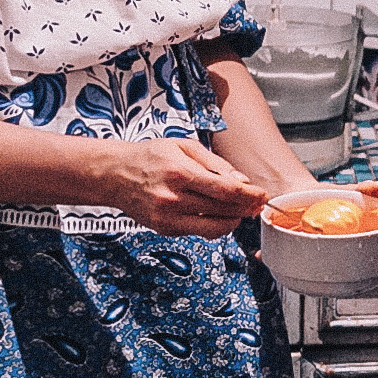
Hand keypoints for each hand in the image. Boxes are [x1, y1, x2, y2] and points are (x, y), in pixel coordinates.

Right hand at [96, 139, 267, 237]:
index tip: (262, 195)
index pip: (225, 190)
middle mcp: (173, 198)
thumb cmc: (150, 156)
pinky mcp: (164, 229)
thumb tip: (241, 180)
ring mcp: (168, 217)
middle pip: (224, 210)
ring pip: (214, 226)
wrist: (115, 174)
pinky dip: (214, 224)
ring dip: (234, 219)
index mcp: (180, 173)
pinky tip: (218, 214)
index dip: (249, 195)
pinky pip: (199, 232)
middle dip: (246, 208)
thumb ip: (215, 163)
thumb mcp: (184, 146)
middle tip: (257, 203)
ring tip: (241, 210)